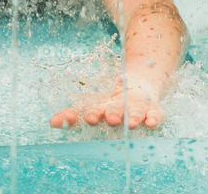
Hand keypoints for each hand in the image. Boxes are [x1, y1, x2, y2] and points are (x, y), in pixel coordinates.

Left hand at [50, 79, 164, 129]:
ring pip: (135, 110)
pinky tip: (152, 123)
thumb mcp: (92, 108)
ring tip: (131, 123)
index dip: (90, 113)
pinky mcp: (152, 108)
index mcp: (102, 105)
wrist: (137, 85)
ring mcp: (136, 105)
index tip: (87, 118)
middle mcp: (119, 104)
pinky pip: (155, 113)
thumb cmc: (109, 103)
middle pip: (115, 108)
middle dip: (113, 113)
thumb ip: (72, 116)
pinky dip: (154, 117)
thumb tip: (51, 122)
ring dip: (133, 115)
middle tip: (110, 118)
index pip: (93, 108)